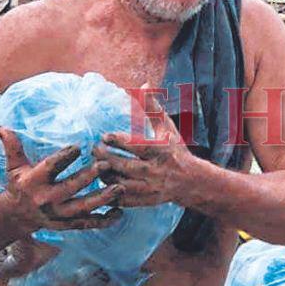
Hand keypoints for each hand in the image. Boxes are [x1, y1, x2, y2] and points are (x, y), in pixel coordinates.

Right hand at [0, 126, 122, 234]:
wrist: (16, 217)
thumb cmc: (20, 186)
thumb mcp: (14, 167)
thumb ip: (12, 147)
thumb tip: (2, 126)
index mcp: (33, 182)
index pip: (49, 168)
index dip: (63, 158)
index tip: (78, 147)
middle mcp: (46, 200)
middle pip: (69, 188)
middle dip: (88, 178)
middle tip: (105, 165)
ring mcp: (58, 215)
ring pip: (82, 208)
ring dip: (102, 199)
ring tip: (119, 188)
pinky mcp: (67, 225)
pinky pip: (88, 224)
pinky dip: (105, 220)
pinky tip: (120, 212)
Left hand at [92, 89, 200, 207]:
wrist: (190, 182)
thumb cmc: (175, 150)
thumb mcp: (166, 128)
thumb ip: (153, 107)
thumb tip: (144, 83)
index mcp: (161, 151)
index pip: (136, 146)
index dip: (118, 141)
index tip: (104, 136)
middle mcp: (156, 171)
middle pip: (124, 166)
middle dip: (105, 157)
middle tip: (93, 149)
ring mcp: (149, 189)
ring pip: (120, 184)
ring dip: (104, 174)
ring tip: (96, 164)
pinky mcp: (144, 201)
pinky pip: (120, 199)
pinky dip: (108, 191)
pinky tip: (101, 181)